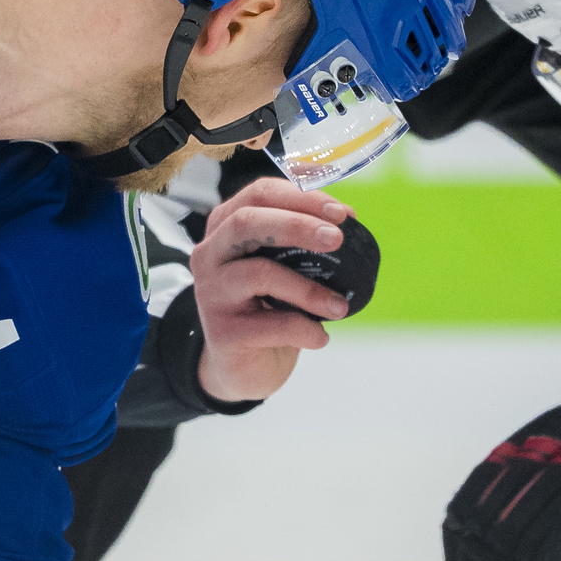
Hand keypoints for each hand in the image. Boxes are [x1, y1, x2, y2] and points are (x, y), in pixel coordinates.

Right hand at [190, 177, 353, 401]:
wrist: (243, 366)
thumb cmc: (268, 306)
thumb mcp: (283, 265)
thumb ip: (304, 240)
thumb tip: (349, 217)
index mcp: (226, 226)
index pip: (260, 194)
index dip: (302, 198)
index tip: (342, 213)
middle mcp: (211, 253)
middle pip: (248, 222)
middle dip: (297, 225)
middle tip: (337, 239)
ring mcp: (211, 292)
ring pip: (260, 274)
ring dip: (309, 289)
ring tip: (340, 306)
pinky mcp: (222, 332)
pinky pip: (270, 324)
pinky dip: (304, 329)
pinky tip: (320, 337)